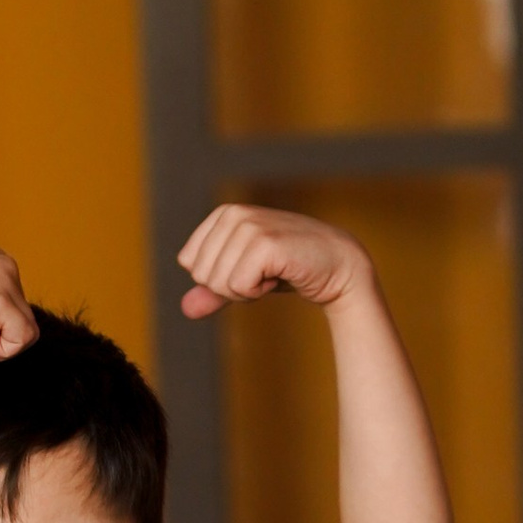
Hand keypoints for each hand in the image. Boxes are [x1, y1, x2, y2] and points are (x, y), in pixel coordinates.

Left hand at [177, 201, 367, 321]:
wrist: (336, 266)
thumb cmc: (289, 268)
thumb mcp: (243, 279)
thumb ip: (212, 291)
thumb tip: (185, 308)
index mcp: (224, 214)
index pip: (189, 262)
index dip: (217, 277)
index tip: (248, 268)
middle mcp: (234, 214)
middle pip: (201, 275)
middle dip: (230, 286)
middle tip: (263, 273)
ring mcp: (250, 226)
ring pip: (217, 283)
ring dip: (246, 290)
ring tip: (273, 273)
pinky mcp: (265, 243)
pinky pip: (237, 287)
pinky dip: (257, 292)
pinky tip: (280, 275)